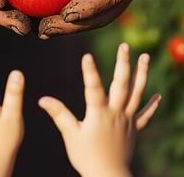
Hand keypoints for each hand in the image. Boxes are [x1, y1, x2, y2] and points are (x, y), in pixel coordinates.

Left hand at [38, 0, 177, 37]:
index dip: (90, 5)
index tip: (63, 14)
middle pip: (109, 11)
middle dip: (76, 25)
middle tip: (43, 30)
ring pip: (105, 11)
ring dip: (76, 24)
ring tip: (45, 28)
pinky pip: (102, 0)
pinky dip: (81, 10)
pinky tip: (58, 11)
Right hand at [39, 43, 160, 176]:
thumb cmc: (87, 157)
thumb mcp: (70, 135)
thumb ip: (59, 114)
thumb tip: (42, 99)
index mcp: (99, 113)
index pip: (93, 88)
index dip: (89, 72)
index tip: (87, 56)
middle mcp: (116, 112)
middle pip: (121, 84)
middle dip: (123, 63)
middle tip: (125, 46)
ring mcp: (127, 119)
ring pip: (137, 93)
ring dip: (142, 74)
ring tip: (145, 56)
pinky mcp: (134, 128)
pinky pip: (145, 115)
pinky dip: (152, 105)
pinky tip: (159, 95)